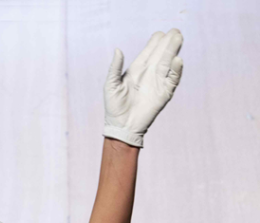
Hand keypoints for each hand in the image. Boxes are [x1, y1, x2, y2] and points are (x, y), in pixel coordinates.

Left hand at [103, 29, 183, 146]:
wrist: (122, 125)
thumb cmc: (114, 106)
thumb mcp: (111, 85)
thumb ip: (115, 68)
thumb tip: (117, 50)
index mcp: (137, 69)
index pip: (149, 51)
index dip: (155, 42)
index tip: (160, 33)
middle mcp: (149, 73)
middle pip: (161, 53)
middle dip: (168, 42)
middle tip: (174, 31)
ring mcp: (158, 82)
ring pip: (168, 62)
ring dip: (173, 51)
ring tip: (178, 38)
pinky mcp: (164, 93)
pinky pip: (173, 79)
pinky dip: (176, 70)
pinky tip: (177, 60)